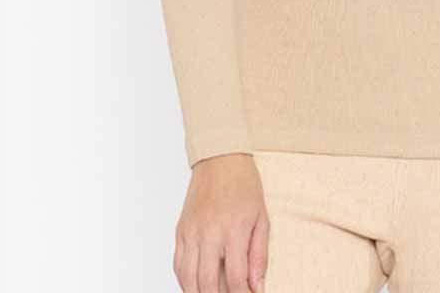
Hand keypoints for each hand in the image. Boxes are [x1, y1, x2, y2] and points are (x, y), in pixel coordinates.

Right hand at [173, 153, 269, 292]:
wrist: (220, 159)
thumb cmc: (244, 186)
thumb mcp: (261, 218)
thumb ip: (259, 255)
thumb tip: (258, 286)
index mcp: (233, 230)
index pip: (236, 278)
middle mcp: (209, 233)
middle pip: (208, 284)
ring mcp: (192, 232)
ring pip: (188, 279)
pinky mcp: (181, 231)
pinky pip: (178, 265)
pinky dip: (185, 281)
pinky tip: (195, 286)